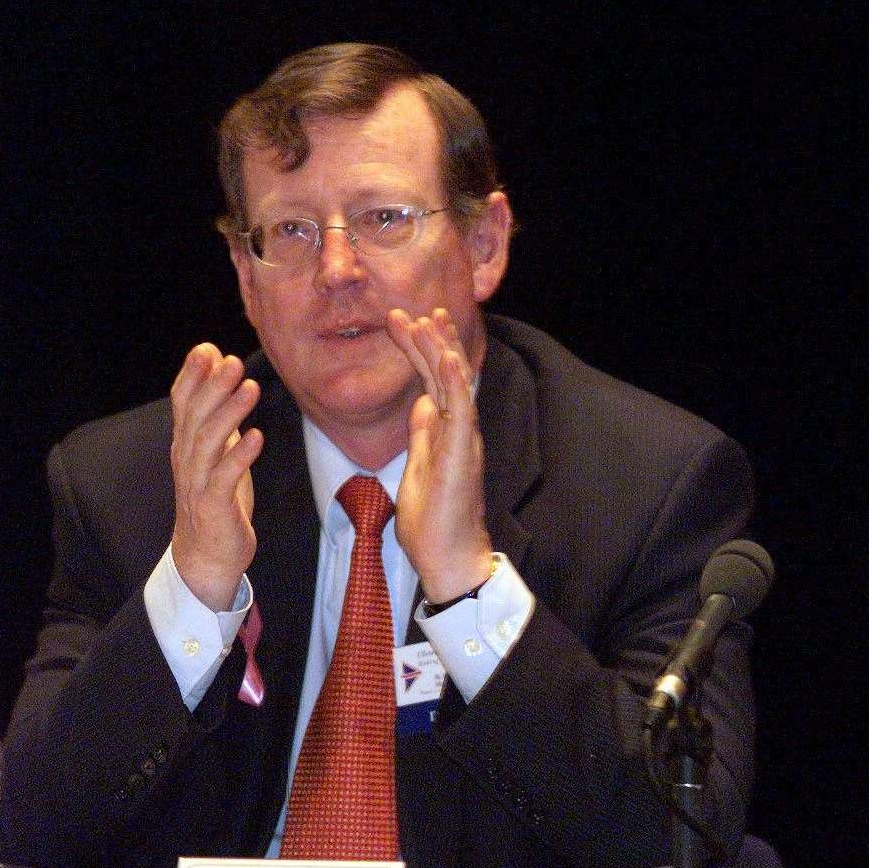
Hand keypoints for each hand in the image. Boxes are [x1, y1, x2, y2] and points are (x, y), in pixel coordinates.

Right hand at [169, 344, 262, 611]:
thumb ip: (218, 415)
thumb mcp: (218, 451)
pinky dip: (239, 455)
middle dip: (212, 387)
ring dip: (229, 413)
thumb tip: (224, 373)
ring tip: (250, 388)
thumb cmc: (217, 497)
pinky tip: (257, 436)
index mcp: (186, 444)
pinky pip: (224, 478)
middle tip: (232, 361)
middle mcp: (186, 459)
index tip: (206, 348)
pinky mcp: (213, 506)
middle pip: (195, 416)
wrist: (208, 554)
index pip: (182, 403)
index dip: (191, 376)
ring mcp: (197, 482)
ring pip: (208, 442)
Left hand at [388, 307, 494, 602]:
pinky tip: (446, 355)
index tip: (404, 322)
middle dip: (429, 339)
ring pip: (455, 383)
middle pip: (445, 374)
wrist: (448, 558)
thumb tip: (420, 405)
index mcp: (446, 432)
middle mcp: (460, 430)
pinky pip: (461, 409)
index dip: (420, 350)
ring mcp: (464, 439)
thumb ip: (422, 435)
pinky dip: (453, 380)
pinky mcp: (463, 452)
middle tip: (411, 309)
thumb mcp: (419, 469)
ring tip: (425, 318)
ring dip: (439, 349)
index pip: (433, 381)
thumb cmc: (433, 524)